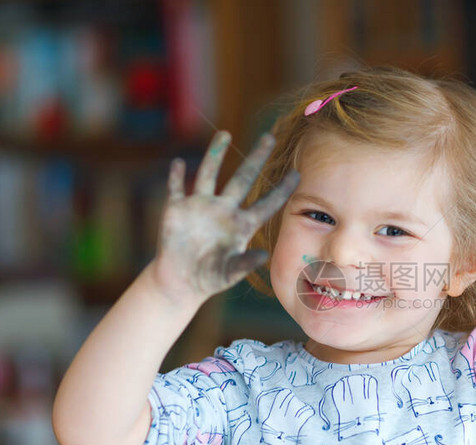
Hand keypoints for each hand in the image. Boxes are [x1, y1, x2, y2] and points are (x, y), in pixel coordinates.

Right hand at [154, 131, 298, 302]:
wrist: (181, 280)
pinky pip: (176, 188)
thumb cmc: (211, 277)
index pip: (267, 203)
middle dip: (256, 158)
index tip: (298, 173)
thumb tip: (264, 255)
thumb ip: (246, 263)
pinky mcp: (176, 209)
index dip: (282, 190)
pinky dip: (176, 177)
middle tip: (269, 137)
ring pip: (209, 174)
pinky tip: (178, 163)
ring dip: (215, 154)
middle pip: (242, 178)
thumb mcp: (231, 272)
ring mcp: (200, 206)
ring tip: (225, 133)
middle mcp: (224, 210)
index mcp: (242, 224)